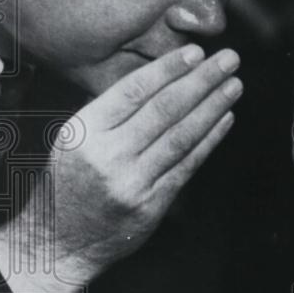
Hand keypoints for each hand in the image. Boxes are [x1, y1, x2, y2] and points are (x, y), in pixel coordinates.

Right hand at [0, 44, 241, 292]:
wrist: (59, 241)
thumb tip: (163, 76)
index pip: (133, 91)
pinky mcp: (151, 205)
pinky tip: (225, 119)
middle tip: (229, 59)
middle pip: (164, 109)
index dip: (168, 69)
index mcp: (85, 131)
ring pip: (181, 136)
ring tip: (233, 85)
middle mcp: (107, 155)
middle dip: (201, 80)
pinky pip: (187, 165)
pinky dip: (210, 140)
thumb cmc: (69, 182)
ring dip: (213, 107)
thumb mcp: (74, 139)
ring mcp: (131, 182)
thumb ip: (111, 111)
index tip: (196, 51)